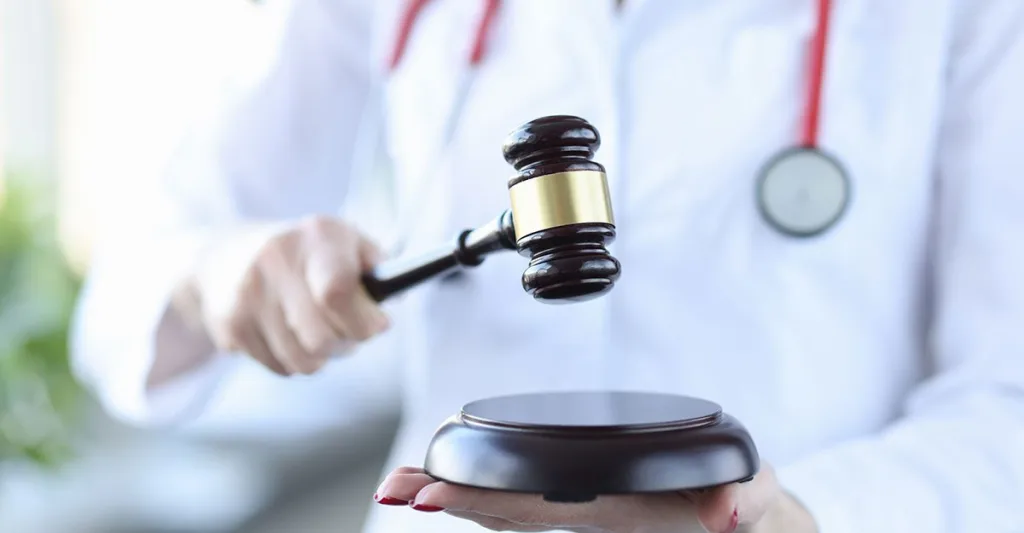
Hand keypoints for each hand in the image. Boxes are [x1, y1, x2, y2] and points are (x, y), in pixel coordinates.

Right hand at [175, 216, 388, 375]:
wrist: (224, 254)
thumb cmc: (307, 253)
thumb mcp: (346, 241)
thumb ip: (378, 267)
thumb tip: (390, 303)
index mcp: (316, 237)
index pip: (337, 291)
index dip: (364, 320)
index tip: (377, 324)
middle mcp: (276, 261)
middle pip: (322, 338)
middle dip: (346, 342)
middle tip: (348, 330)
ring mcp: (247, 295)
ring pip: (303, 361)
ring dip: (321, 356)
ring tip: (317, 330)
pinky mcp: (229, 325)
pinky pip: (281, 368)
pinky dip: (294, 360)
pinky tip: (288, 333)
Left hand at [373, 462, 816, 532]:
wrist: (748, 518)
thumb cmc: (744, 509)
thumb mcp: (756, 501)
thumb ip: (747, 501)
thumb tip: (728, 515)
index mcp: (618, 514)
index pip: (537, 509)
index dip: (481, 500)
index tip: (428, 496)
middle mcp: (590, 515)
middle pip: (507, 509)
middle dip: (450, 497)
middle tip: (395, 489)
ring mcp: (584, 509)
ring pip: (509, 505)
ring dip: (457, 494)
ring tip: (402, 487)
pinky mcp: (587, 497)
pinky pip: (528, 495)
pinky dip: (486, 490)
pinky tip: (453, 483)